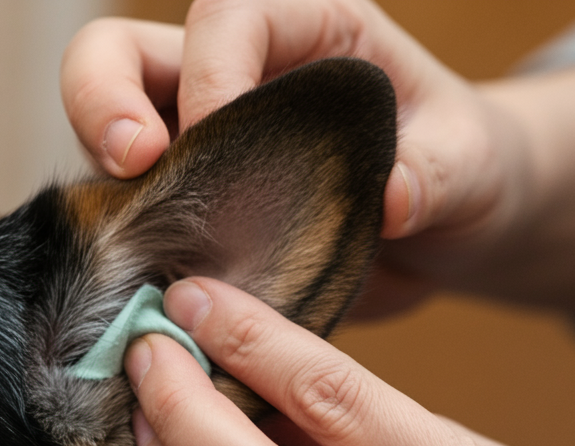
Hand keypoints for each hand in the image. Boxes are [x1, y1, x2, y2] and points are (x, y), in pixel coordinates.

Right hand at [62, 0, 574, 323]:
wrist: (449, 234)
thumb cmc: (466, 169)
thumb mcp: (473, 166)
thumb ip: (438, 175)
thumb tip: (393, 200)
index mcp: (306, 28)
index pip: (224, 18)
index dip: (208, 74)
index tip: (215, 142)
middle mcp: (232, 72)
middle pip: (120, 53)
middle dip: (101, 101)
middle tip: (132, 166)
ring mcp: (194, 139)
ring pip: (103, 131)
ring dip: (104, 186)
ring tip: (132, 243)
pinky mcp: (181, 205)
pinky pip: (124, 215)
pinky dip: (123, 249)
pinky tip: (149, 289)